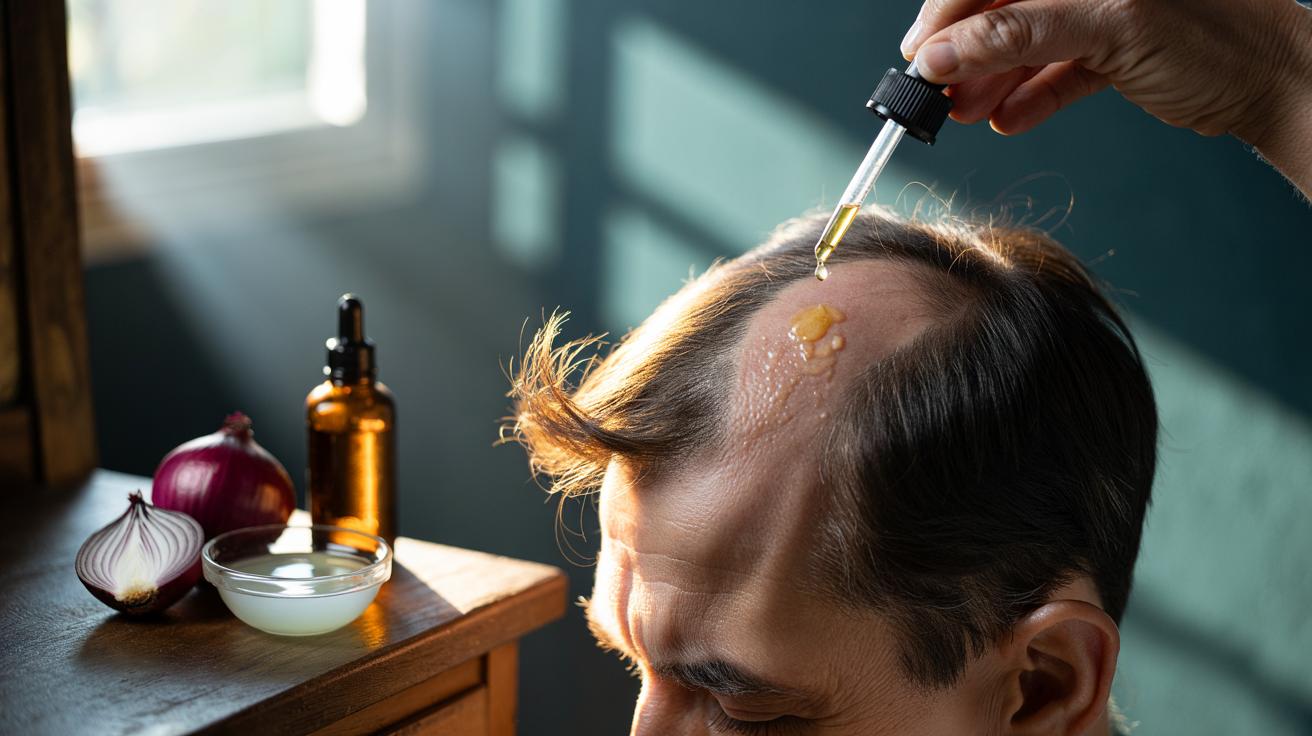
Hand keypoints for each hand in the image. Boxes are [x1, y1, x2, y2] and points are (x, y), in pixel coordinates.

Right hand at [900, 0, 1311, 194]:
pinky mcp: (1114, 49)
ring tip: (966, 115)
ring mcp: (1102, 11)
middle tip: (935, 92)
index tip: (919, 55)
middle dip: (965, 51)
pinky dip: (1028, 97)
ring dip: (989, 81)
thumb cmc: (1216, 39)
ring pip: (1024, 42)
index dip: (949, 11)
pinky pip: (1054, 70)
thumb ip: (1021, 33)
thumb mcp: (1111, 25)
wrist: (1277, 85)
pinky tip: (1007, 119)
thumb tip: (943, 54)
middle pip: (1002, 7)